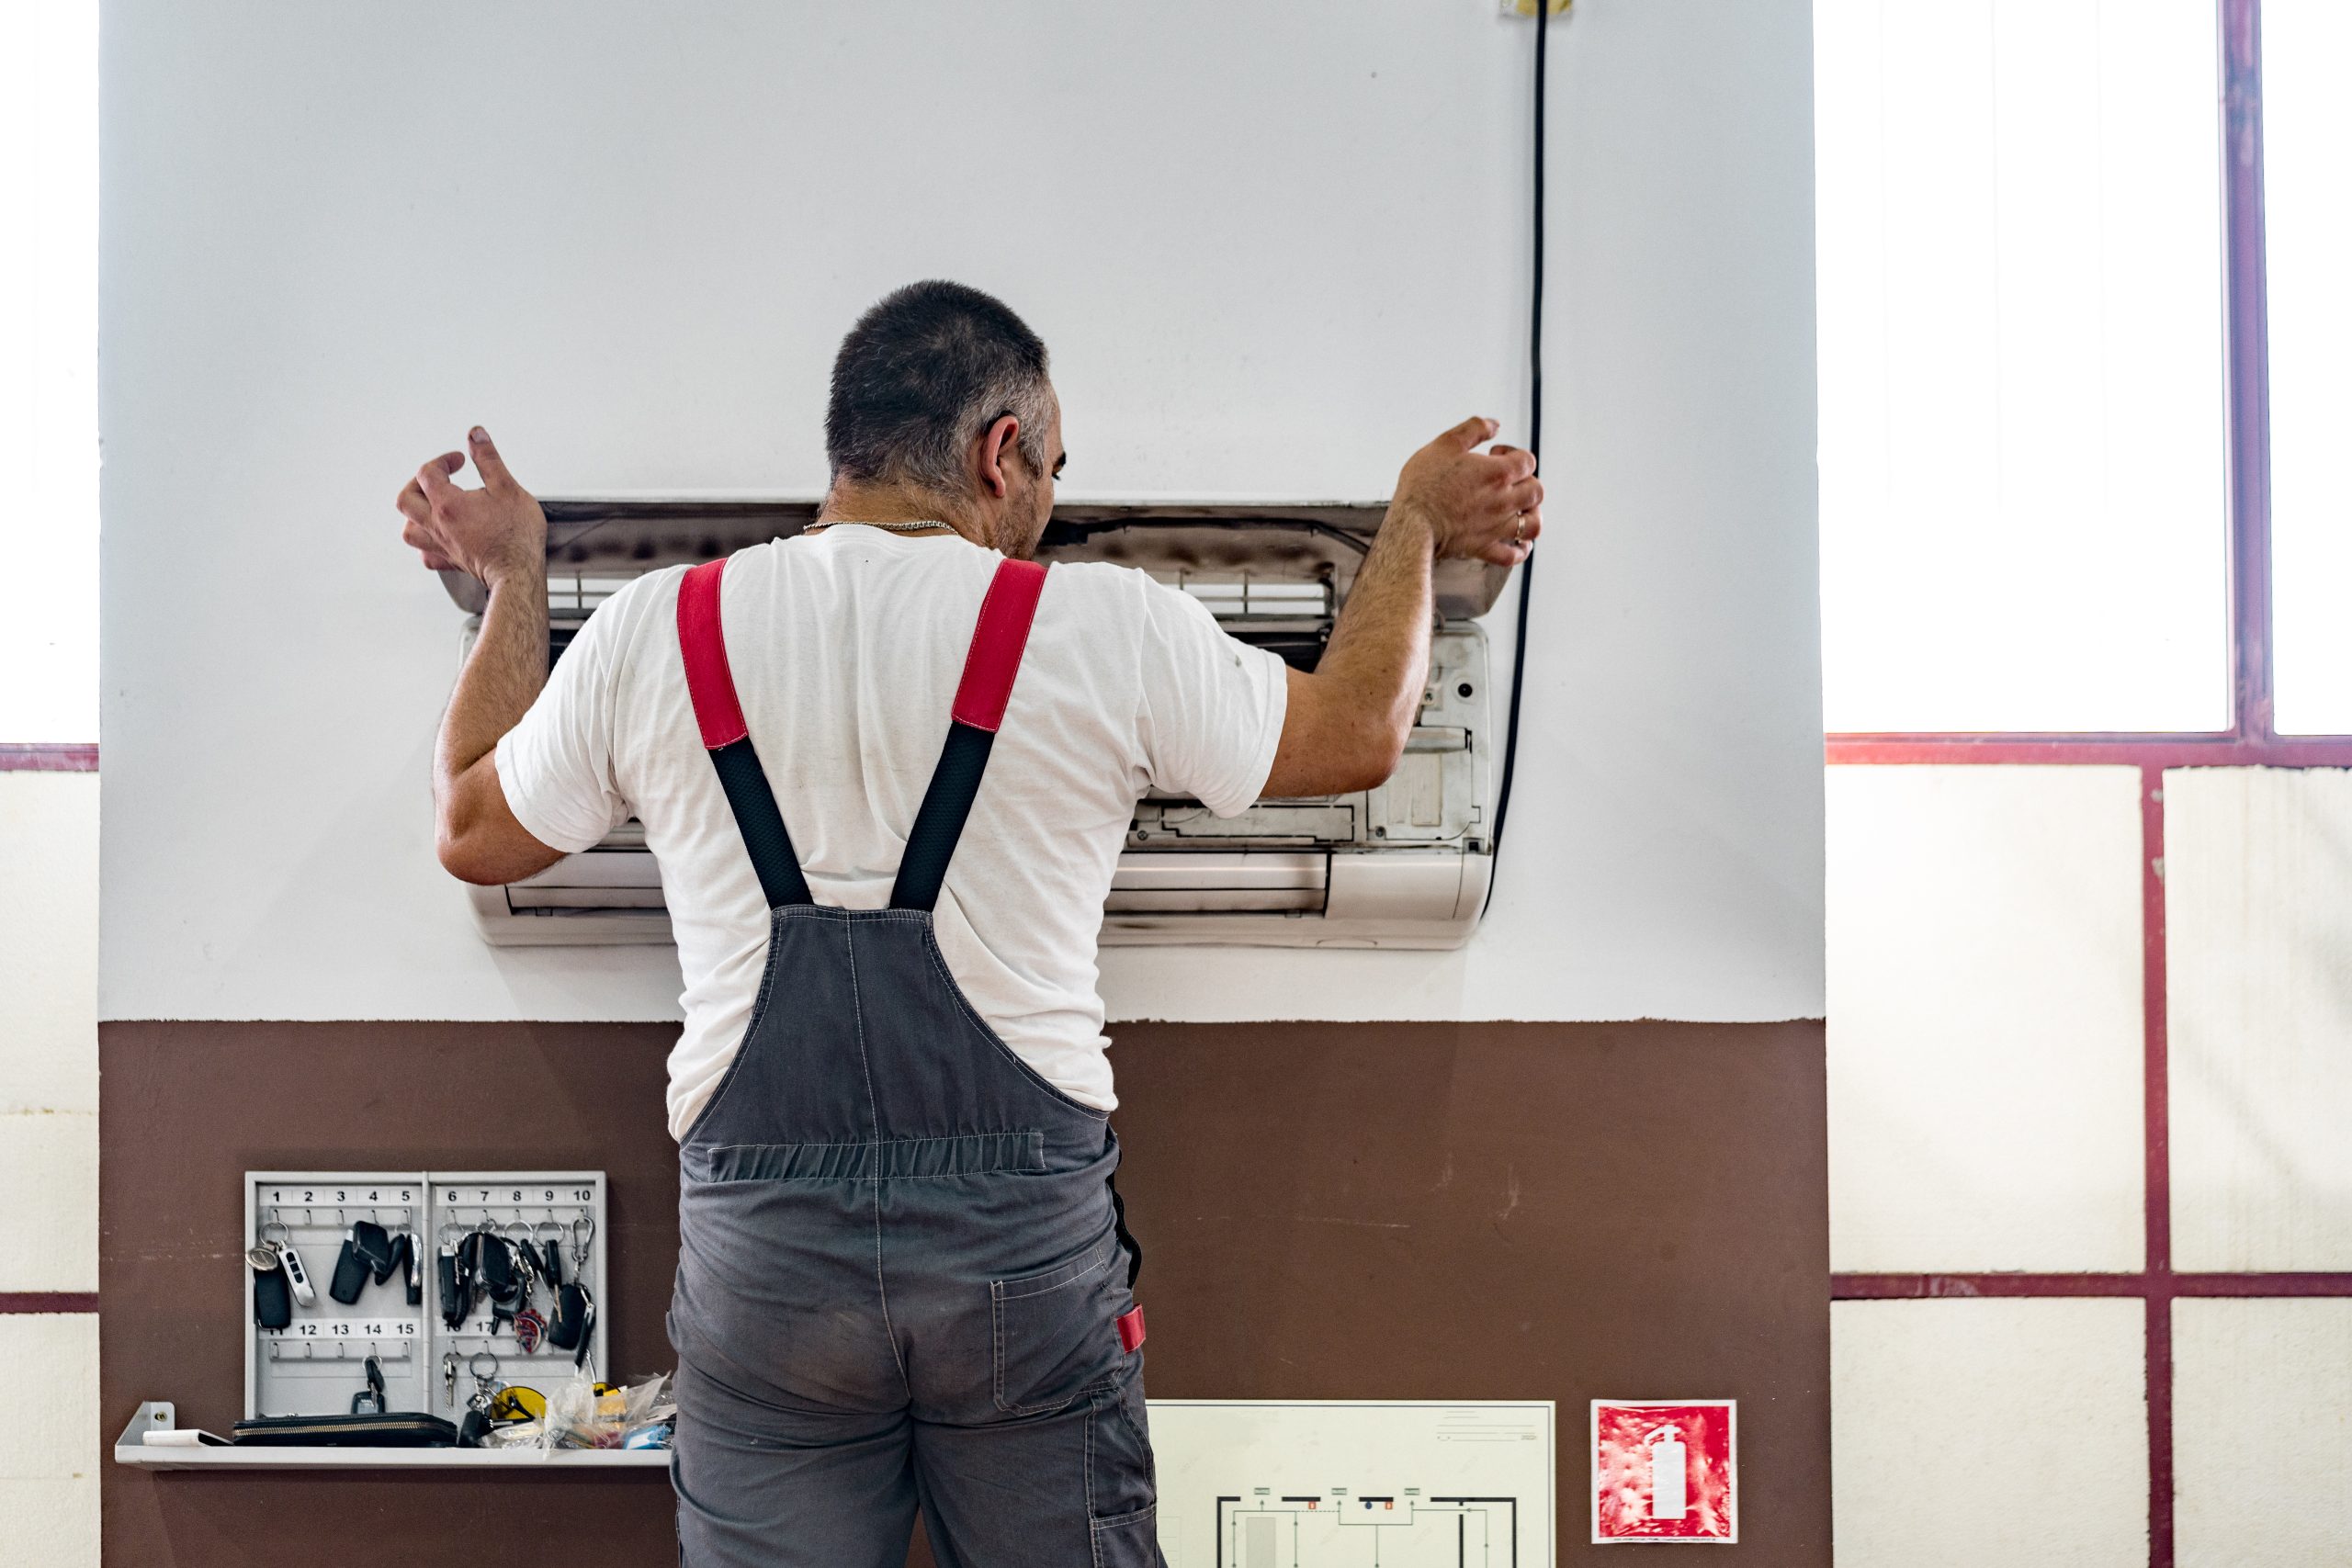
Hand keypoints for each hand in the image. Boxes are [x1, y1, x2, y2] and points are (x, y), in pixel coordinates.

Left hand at [396, 427, 545, 586]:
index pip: (427, 472)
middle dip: (418, 483)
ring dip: (415, 515)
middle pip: (406, 499)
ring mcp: (442, 546)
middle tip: (437, 479)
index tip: (459, 460)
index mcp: (448, 504)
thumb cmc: (516, 535)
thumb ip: (488, 459)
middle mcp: (438, 525)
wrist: (519, 573)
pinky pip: (427, 555)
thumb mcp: (507, 487)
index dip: (442, 460)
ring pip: (409, 530)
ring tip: (431, 507)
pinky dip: (427, 544)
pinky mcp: (451, 562)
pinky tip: (439, 538)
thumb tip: (475, 435)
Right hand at [1388, 416, 1542, 565]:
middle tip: (1505, 481)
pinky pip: (1513, 555)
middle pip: (1536, 491)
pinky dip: (1521, 549)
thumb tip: (1495, 425)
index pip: (1527, 460)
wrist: (1411, 523)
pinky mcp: (1484, 548)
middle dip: (1525, 481)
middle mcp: (1504, 501)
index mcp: (1499, 473)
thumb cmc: (1425, 483)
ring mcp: (1496, 527)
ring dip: (1531, 514)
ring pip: (1533, 524)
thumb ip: (1474, 428)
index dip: (1513, 453)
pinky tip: (1517, 542)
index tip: (1493, 455)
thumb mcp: (1446, 443)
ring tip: (1519, 509)